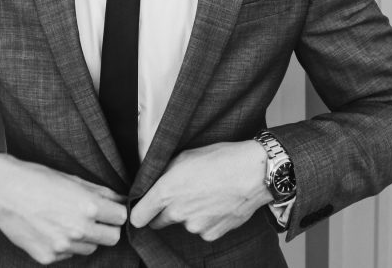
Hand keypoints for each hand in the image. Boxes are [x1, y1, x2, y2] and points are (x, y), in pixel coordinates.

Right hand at [0, 154, 127, 264]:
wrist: (2, 191)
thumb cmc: (36, 179)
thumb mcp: (72, 179)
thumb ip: (100, 192)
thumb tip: (120, 200)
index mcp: (87, 207)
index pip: (121, 218)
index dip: (116, 212)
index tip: (110, 210)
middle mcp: (78, 230)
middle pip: (112, 238)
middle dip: (107, 228)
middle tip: (95, 218)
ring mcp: (62, 247)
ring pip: (91, 248)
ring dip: (86, 238)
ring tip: (68, 221)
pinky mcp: (48, 257)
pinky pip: (68, 255)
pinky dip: (65, 245)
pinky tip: (52, 229)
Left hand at [129, 140, 271, 241]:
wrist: (253, 173)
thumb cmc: (220, 159)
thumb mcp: (184, 156)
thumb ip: (164, 174)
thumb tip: (153, 183)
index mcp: (166, 192)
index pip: (138, 217)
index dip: (139, 212)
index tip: (143, 209)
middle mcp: (177, 213)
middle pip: (159, 222)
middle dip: (164, 212)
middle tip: (181, 196)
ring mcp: (195, 226)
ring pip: (184, 224)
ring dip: (189, 214)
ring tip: (207, 194)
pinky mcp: (212, 234)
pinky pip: (202, 230)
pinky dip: (207, 221)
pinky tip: (217, 204)